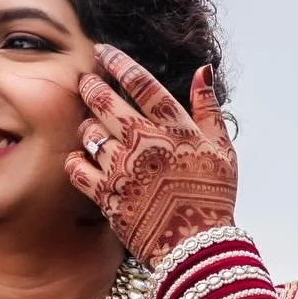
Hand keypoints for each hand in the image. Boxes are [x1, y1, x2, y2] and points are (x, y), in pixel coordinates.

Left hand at [66, 43, 236, 269]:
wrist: (196, 246)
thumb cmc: (212, 197)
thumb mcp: (223, 149)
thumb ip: (209, 107)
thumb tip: (202, 70)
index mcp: (175, 127)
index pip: (141, 83)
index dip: (119, 63)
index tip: (104, 52)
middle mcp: (146, 143)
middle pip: (107, 102)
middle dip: (92, 86)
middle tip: (85, 81)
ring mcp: (123, 169)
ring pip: (90, 133)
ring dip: (87, 126)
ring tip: (90, 126)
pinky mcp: (107, 195)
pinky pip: (77, 168)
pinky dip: (74, 160)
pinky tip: (79, 159)